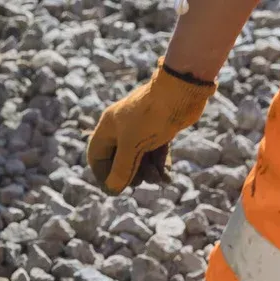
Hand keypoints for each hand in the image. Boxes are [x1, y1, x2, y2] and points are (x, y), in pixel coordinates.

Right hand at [87, 63, 215, 194]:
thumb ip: (121, 169)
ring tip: (158, 178)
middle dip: (129, 174)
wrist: (182, 91)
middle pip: (119, 159)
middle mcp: (122, 127)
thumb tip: (112, 189)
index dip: (102, 174)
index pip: (97, 156)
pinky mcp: (159, 129)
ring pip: (138, 157)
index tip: (114, 189)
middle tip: (140, 182)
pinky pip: (155, 153)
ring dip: (147, 171)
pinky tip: (167, 176)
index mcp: (108, 127)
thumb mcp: (132, 147)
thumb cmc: (151, 116)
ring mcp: (141, 128)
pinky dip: (160, 164)